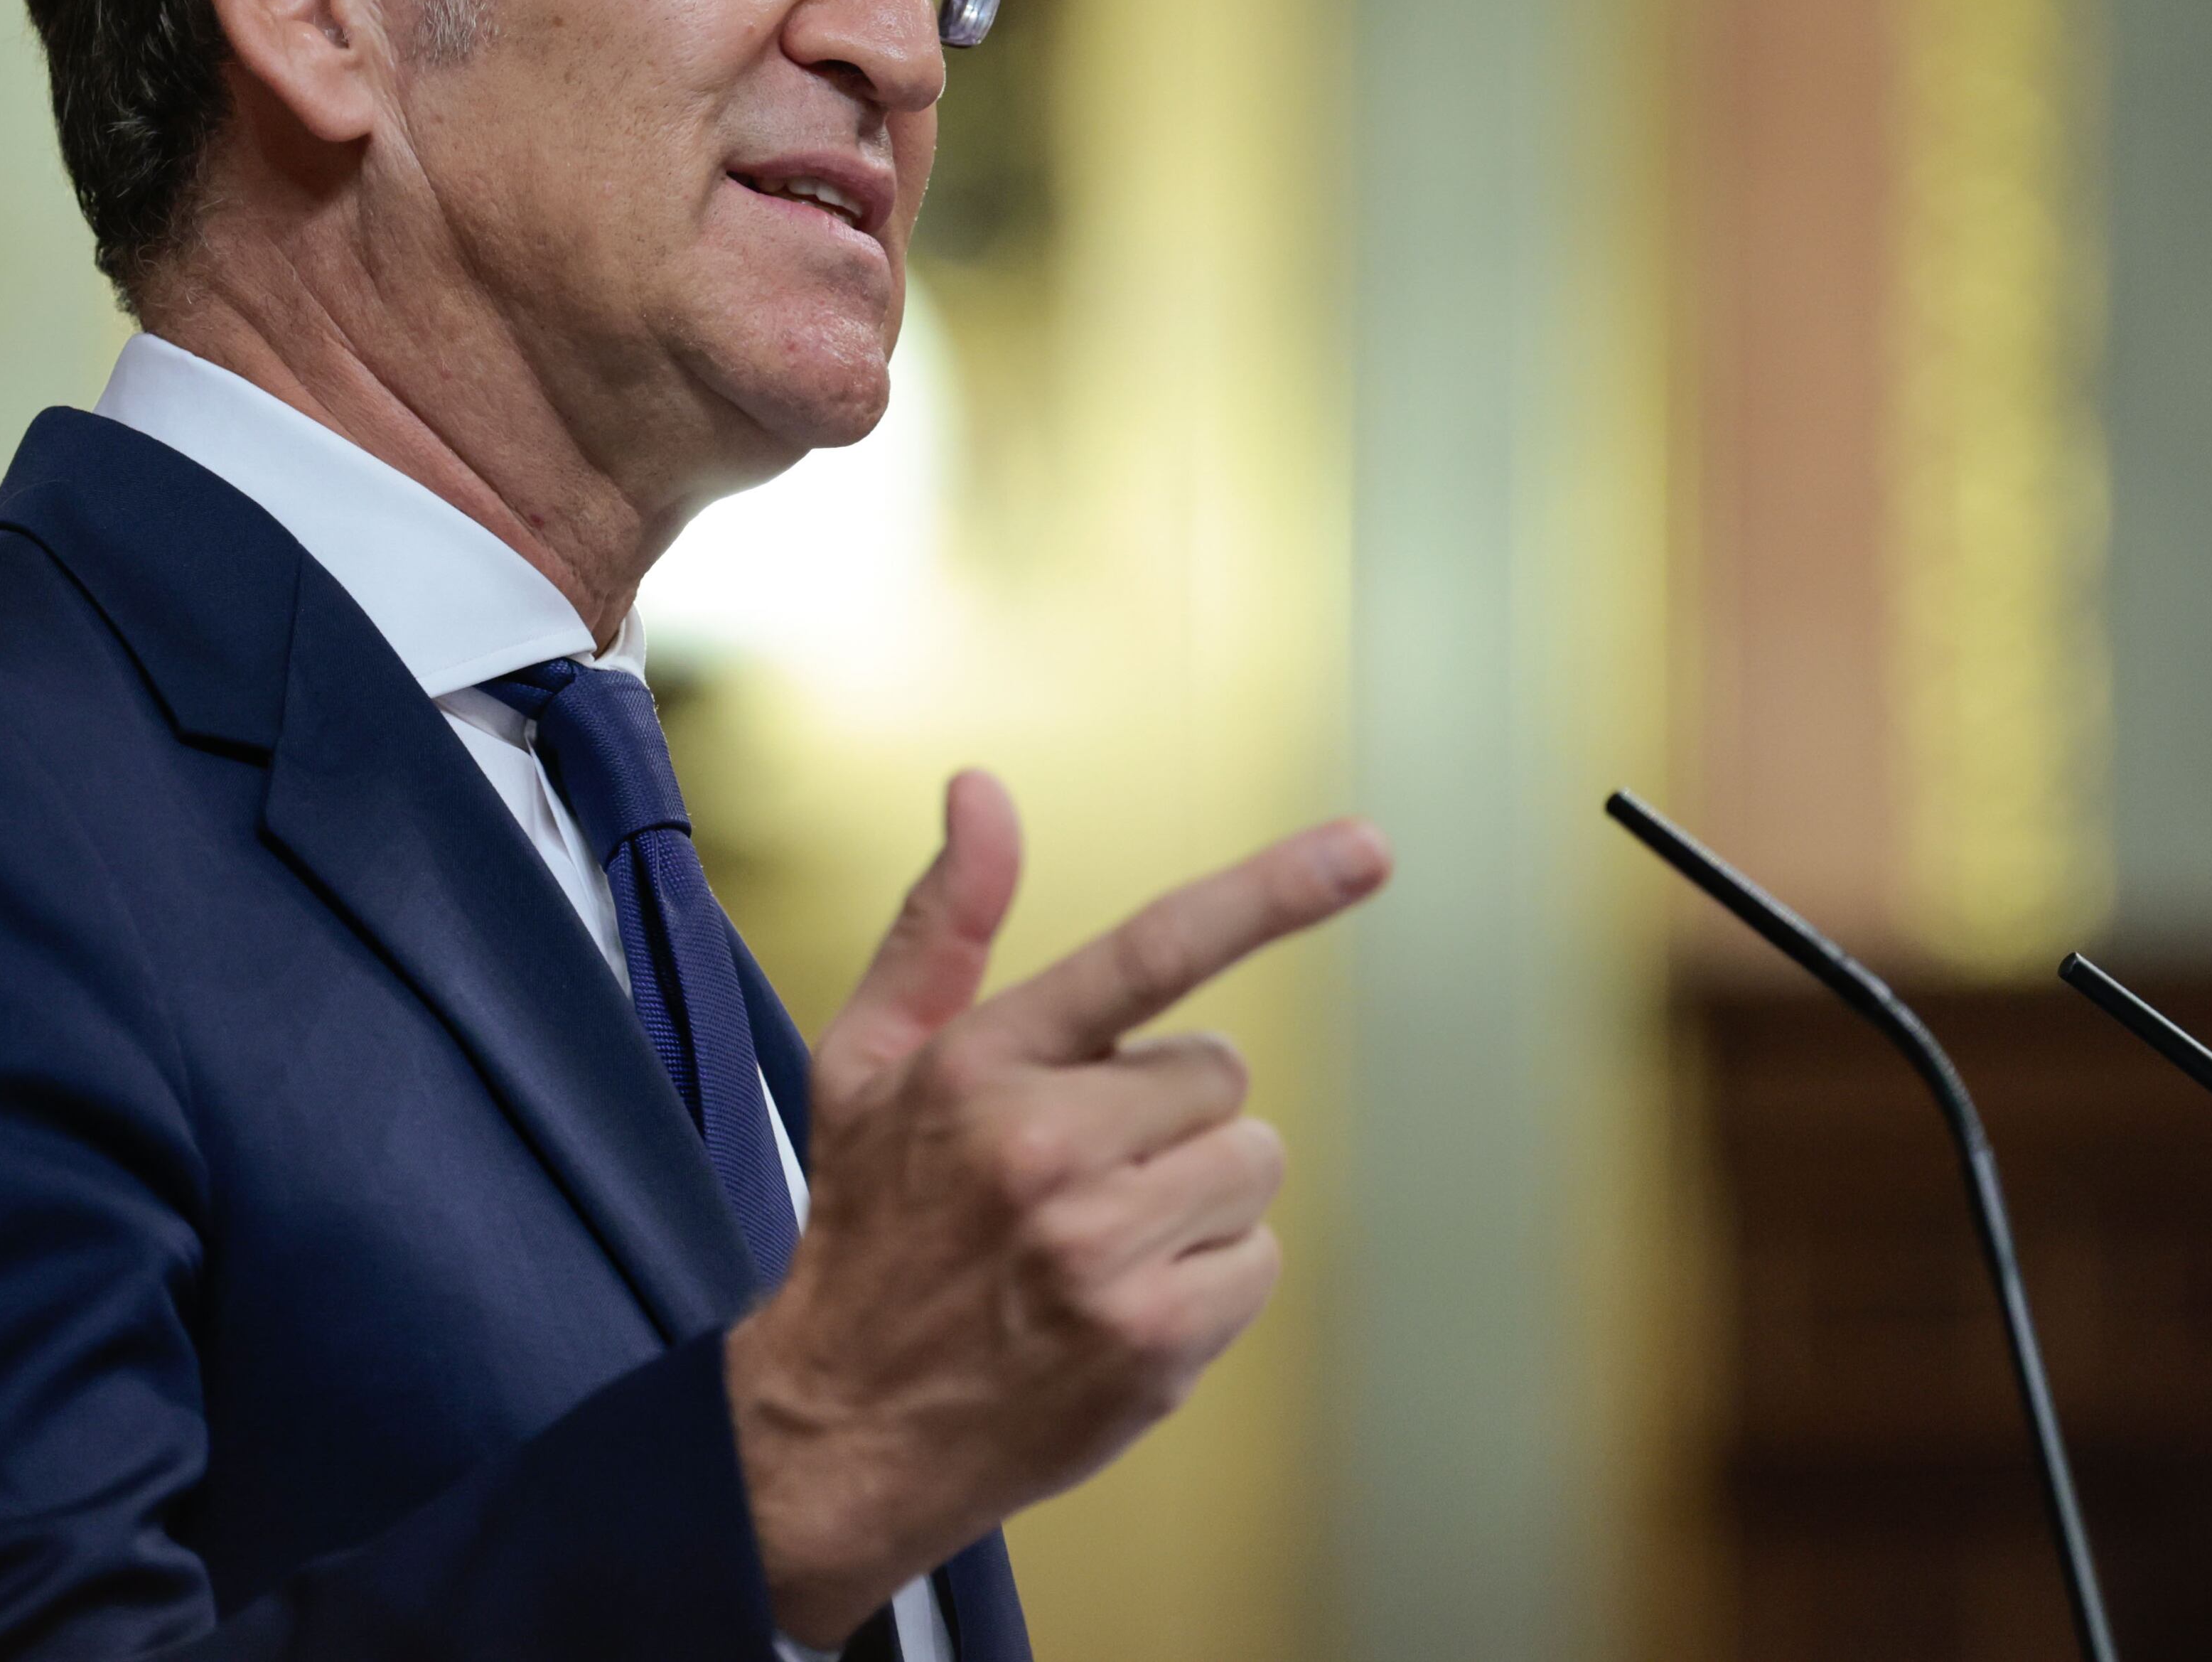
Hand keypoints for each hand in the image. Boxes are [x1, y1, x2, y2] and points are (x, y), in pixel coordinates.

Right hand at [725, 774, 1388, 1646]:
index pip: (1151, 950)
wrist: (844, 1422)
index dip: (1270, 891)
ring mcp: (1104, 1252)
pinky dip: (1207, 1279)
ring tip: (1097, 1233)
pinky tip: (1121, 1296)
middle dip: (1168, 1111)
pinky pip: (1258, 1262)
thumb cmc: (868, 1227)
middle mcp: (1047, 1150)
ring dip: (1195, 1193)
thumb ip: (941, 920)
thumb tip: (979, 790)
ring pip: (1250, 1165)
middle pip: (1222, 1075)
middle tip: (1081, 1161)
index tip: (1367, 848)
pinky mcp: (1154, 1342)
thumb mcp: (865, 1056)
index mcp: (981, 1066)